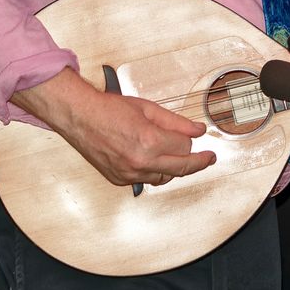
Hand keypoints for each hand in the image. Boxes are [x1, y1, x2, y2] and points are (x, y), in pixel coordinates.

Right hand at [12, 68, 215, 186]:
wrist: (80, 117)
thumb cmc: (110, 109)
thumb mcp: (149, 109)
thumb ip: (177, 122)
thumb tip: (198, 131)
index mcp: (150, 142)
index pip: (185, 149)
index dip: (192, 142)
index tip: (201, 140)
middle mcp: (140, 162)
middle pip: (180, 169)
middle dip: (198, 163)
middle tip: (209, 159)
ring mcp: (128, 173)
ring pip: (164, 178)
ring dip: (174, 168)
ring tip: (179, 157)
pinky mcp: (118, 179)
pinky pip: (146, 180)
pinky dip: (154, 171)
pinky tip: (156, 160)